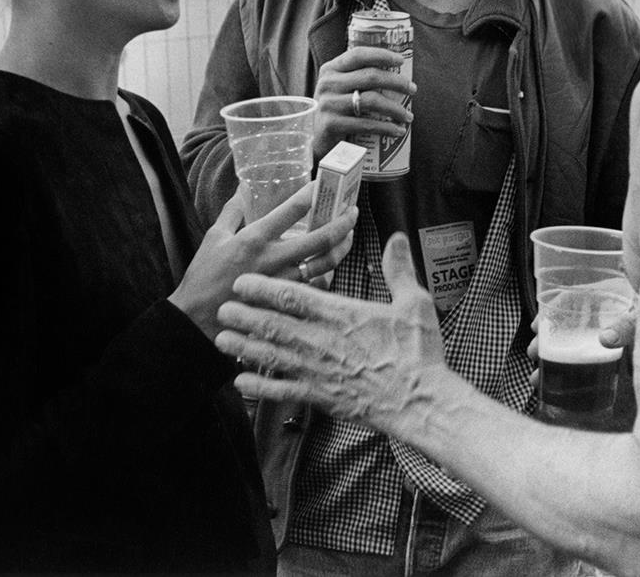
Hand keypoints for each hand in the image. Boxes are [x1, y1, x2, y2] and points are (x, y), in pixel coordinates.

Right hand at [169, 181, 356, 339]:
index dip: (314, 193)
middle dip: (343, 223)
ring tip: (348, 237)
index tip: (325, 184)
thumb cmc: (203, 277)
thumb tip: (243, 190)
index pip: (293, 209)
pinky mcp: (284, 301)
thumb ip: (232, 211)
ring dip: (342, 249)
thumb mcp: (214, 237)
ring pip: (325, 264)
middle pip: (321, 238)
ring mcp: (282, 281)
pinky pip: (315, 286)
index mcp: (255, 238)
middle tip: (352, 212)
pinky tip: (330, 265)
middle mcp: (273, 258)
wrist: (197, 319)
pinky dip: (326, 274)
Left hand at [214, 231, 449, 433]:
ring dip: (243, 346)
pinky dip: (259, 385)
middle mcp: (321, 341)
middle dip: (244, 315)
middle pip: (272, 324)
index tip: (243, 281)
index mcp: (340, 315)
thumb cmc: (417, 353)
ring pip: (270, 356)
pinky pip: (282, 390)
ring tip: (221, 339)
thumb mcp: (415, 303)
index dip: (263, 287)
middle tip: (221, 307)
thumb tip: (398, 238)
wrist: (419, 402)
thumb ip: (399, 269)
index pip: (292, 296)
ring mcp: (317, 371)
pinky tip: (240, 381)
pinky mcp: (320, 396)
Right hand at [313, 46, 413, 159]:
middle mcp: (328, 83)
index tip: (401, 61)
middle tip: (412, 89)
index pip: (358, 55)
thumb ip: (358, 77)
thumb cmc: (336, 110)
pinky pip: (366, 124)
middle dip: (397, 82)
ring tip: (408, 115)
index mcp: (331, 69)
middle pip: (370, 76)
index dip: (382, 55)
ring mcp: (328, 104)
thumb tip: (397, 73)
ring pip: (371, 100)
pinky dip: (386, 127)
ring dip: (395, 108)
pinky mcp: (331, 124)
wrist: (315, 138)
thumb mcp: (340, 88)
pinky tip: (398, 130)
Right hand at [526, 305, 636, 388]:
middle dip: (547, 339)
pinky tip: (557, 380)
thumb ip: (628, 325)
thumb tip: (605, 339)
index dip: (550, 310)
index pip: (571, 297)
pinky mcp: (617, 348)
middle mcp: (606, 311)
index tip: (535, 327)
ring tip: (538, 375)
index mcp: (610, 294)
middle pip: (567, 321)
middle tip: (532, 354)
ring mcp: (610, 330)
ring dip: (553, 356)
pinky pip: (587, 354)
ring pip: (573, 340)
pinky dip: (571, 366)